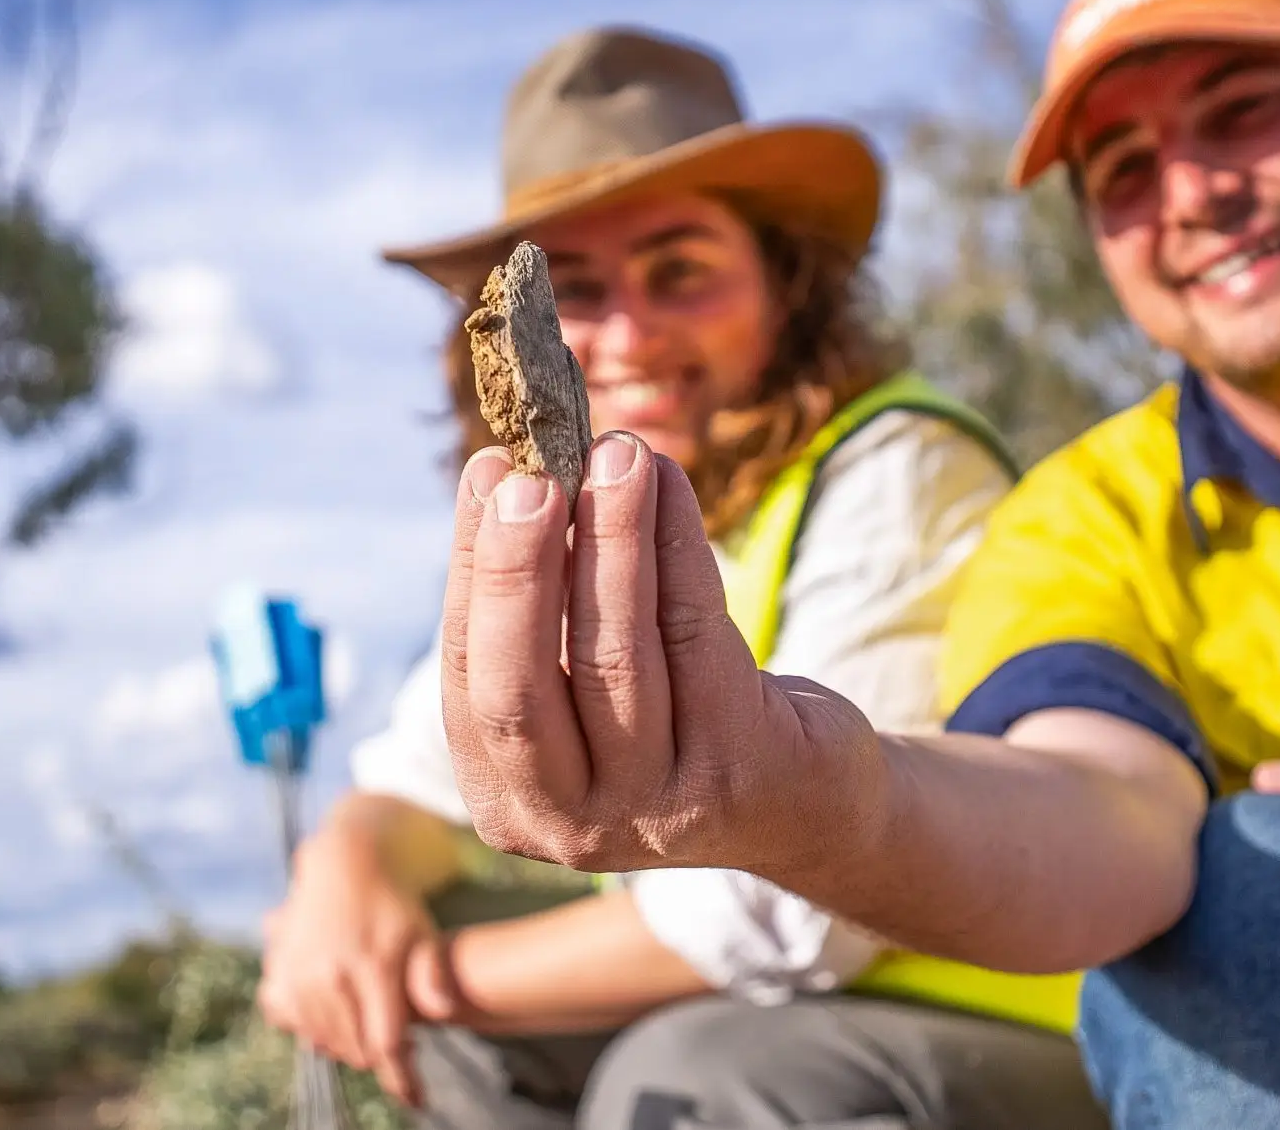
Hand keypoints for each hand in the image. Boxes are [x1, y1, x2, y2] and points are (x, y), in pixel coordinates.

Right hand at [257, 837, 460, 1106]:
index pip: (386, 1043)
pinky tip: (333, 1011)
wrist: (343, 867)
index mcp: (373, 968)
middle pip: (356, 1049)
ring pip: (325, 1041)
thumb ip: (432, 974)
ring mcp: (300, 976)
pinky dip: (311, 1026)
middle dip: (381, 1056)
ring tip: (372, 1022)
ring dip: (349, 1044)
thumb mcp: (423, 933)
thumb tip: (445, 1010)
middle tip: (403, 1042)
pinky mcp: (278, 974)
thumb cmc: (393, 906)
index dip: (401, 1076)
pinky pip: (291, 1022)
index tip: (418, 1098)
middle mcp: (332, 976)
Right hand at [441, 436, 883, 879]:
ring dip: (613, 540)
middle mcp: (572, 825)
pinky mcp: (739, 768)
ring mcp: (658, 809)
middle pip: (521, 691)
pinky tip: (670, 485)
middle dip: (519, 573)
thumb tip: (512, 478)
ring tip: (617, 454)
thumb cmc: (679, 725)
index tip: (487, 474)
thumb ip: (547, 615)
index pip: (471, 680)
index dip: (473, 571)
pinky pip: (696, 635)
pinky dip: (680, 546)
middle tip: (530, 478)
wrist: (807, 805)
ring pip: (616, 656)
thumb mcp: (594, 691)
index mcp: (511, 804)